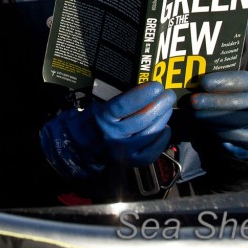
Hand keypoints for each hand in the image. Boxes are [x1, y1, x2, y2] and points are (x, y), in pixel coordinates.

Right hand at [40, 82, 174, 178]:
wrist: (80, 149)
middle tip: (168, 94)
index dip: (142, 95)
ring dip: (163, 118)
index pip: (124, 105)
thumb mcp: (99, 107)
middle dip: (159, 104)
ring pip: (149, 133)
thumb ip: (118, 102)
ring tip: (168, 107)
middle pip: (141, 119)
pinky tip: (166, 128)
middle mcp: (113, 136)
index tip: (156, 85)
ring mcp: (123, 151)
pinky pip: (152, 151)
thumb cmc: (91, 122)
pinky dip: (162, 139)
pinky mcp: (131, 162)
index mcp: (102, 118)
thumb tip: (143, 90)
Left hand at [189, 70, 247, 158]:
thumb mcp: (227, 87)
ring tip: (193, 113)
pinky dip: (213, 129)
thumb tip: (193, 80)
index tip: (203, 82)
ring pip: (231, 122)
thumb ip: (214, 82)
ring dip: (208, 117)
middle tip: (192, 101)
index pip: (242, 80)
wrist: (246, 124)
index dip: (222, 80)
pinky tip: (203, 124)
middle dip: (211, 102)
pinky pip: (229, 135)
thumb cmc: (230, 98)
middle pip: (236, 103)